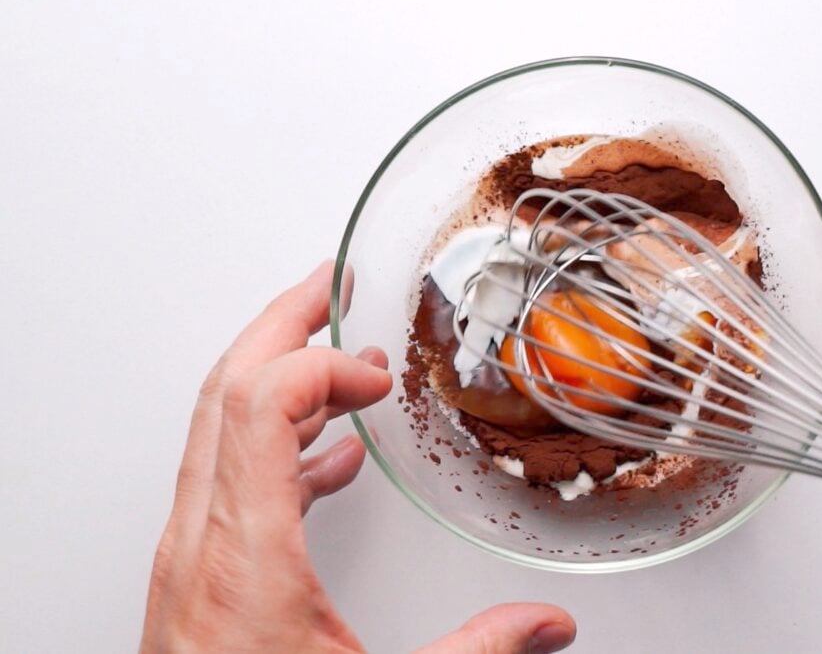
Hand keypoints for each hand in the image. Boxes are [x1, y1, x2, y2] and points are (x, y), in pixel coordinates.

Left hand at [141, 262, 575, 652]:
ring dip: (275, 376)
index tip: (376, 371)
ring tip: (335, 356)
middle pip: (225, 390)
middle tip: (330, 285)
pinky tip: (329, 457)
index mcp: (246, 558)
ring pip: (215, 426)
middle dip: (284, 325)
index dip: (321, 363)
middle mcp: (203, 544)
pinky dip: (276, 443)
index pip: (259, 404)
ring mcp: (191, 558)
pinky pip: (227, 477)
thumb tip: (546, 630)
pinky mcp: (197, 577)